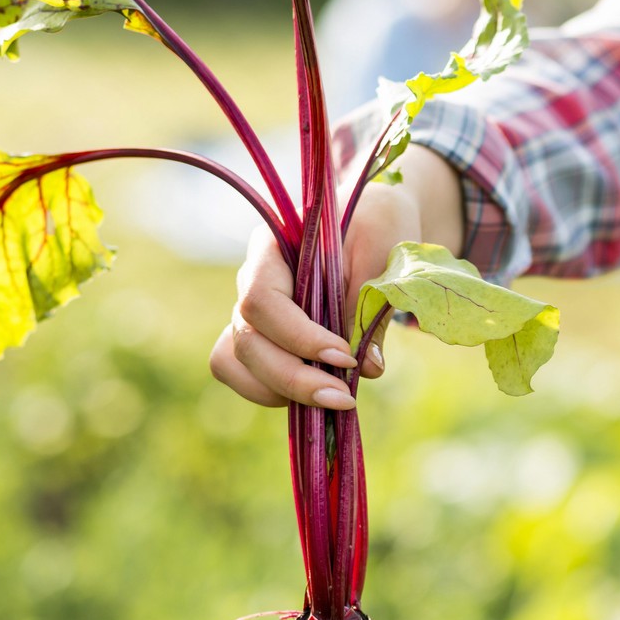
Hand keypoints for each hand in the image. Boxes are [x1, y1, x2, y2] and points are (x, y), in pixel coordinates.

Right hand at [208, 184, 421, 407]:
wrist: (373, 221)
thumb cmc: (377, 226)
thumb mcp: (383, 252)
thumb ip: (371, 306)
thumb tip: (368, 368)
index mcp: (272, 246)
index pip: (261, 298)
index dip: (298, 336)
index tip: (345, 356)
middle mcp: (250, 279)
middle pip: (246, 338)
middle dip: (292, 377)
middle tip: (343, 397)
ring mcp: (251, 311)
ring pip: (236, 361)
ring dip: (280, 390)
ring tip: (333, 398)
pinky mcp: (262, 337)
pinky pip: (245, 373)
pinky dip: (274, 392)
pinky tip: (318, 394)